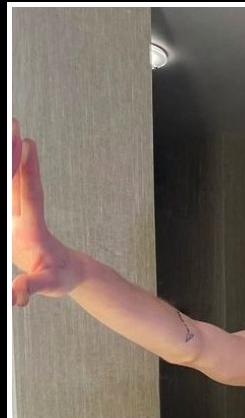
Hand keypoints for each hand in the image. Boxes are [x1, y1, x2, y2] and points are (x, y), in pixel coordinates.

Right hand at [12, 118, 80, 306]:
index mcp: (34, 228)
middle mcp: (26, 215)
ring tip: (6, 127)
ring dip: (7, 155)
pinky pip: (5, 191)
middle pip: (17, 179)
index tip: (27, 143)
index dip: (27, 171)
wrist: (65, 273)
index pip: (31, 194)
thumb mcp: (48, 285)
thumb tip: (16, 296)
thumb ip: (32, 287)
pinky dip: (4, 173)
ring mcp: (18, 215)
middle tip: (11, 121)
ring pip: (10, 181)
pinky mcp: (11, 219)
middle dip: (13, 150)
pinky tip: (3, 155)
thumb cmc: (60, 277)